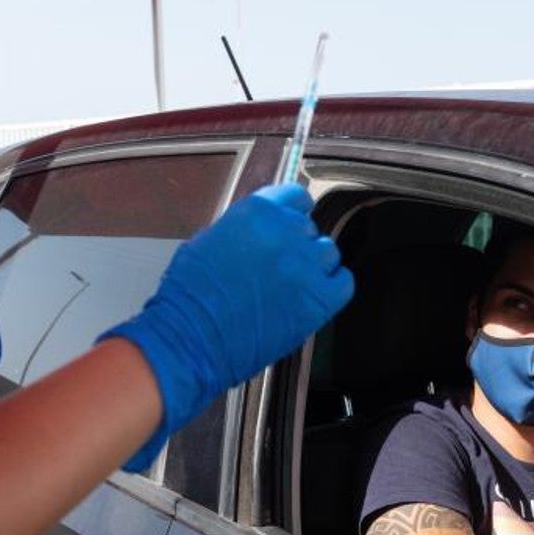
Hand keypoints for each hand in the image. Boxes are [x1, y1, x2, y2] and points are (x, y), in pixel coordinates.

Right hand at [100, 183, 353, 470]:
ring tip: (292, 286)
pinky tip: (315, 296)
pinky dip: (332, 287)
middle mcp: (287, 232)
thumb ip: (242, 229)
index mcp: (258, 212)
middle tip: (278, 269)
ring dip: (314, 267)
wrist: (191, 337)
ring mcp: (306, 266)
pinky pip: (343, 283)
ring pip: (328, 254)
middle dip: (296, 246)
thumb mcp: (208, 242)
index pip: (295, 197)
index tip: (292, 224)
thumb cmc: (190, 296)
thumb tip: (258, 231)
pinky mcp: (319, 300)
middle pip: (309, 230)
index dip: (294, 212)